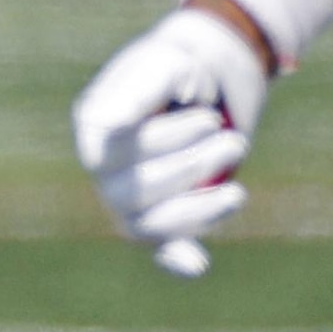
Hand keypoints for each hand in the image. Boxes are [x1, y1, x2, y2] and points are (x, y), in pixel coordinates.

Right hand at [71, 6, 270, 277]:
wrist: (212, 77)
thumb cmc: (183, 68)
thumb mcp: (164, 66)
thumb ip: (135, 93)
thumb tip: (103, 126)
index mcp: (95, 128)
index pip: (111, 153)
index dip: (164, 144)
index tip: (209, 119)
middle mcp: (106, 169)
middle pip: (136, 191)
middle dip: (195, 165)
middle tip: (230, 135)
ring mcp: (132, 198)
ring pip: (152, 224)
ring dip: (202, 205)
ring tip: (237, 166)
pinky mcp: (166, 216)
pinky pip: (162, 248)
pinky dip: (176, 258)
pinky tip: (197, 265)